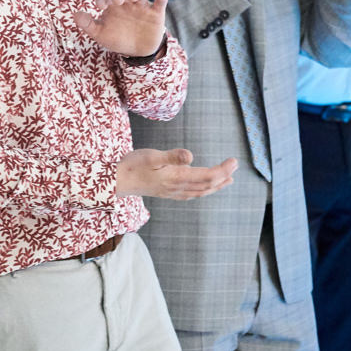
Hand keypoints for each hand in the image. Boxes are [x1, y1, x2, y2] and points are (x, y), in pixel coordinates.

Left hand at [73, 0, 169, 57]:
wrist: (137, 52)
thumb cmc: (117, 39)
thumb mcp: (100, 34)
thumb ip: (88, 25)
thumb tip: (75, 14)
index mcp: (113, 5)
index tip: (100, 6)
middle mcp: (127, 2)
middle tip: (116, 1)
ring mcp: (141, 6)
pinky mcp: (156, 13)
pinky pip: (160, 2)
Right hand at [115, 148, 236, 199]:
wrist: (115, 182)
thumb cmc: (131, 166)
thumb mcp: (151, 156)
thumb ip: (171, 156)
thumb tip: (191, 156)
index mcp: (176, 178)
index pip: (206, 176)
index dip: (222, 170)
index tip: (234, 161)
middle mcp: (176, 188)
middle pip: (206, 185)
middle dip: (223, 176)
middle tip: (235, 166)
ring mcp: (171, 192)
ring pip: (200, 192)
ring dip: (215, 186)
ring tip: (228, 180)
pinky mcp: (166, 193)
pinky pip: (190, 194)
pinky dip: (202, 190)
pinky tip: (203, 188)